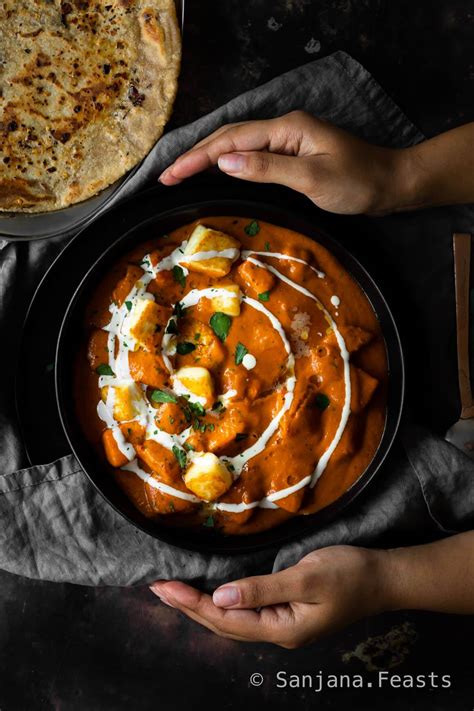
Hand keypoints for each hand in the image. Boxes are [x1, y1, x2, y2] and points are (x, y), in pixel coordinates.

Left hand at [150, 545, 390, 647]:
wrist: (383, 579)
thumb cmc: (350, 574)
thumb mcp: (306, 577)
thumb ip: (263, 589)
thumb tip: (220, 597)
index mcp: (281, 628)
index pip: (224, 619)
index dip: (191, 603)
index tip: (164, 586)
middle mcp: (277, 632)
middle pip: (222, 624)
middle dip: (187, 606)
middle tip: (156, 588)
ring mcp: (282, 625)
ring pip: (231, 621)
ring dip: (200, 606)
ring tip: (173, 593)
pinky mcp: (286, 613)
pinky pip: (244, 613)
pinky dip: (220, 604)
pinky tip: (210, 596)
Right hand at [159, 111, 412, 214]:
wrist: (390, 184)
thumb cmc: (357, 182)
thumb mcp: (312, 178)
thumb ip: (267, 168)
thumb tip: (225, 163)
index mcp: (286, 129)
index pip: (231, 141)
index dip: (197, 157)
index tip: (171, 175)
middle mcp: (283, 128)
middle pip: (228, 138)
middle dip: (194, 156)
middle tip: (165, 178)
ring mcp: (287, 140)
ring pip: (237, 145)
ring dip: (207, 158)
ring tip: (179, 174)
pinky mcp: (291, 154)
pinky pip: (251, 155)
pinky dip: (227, 163)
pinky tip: (216, 172)